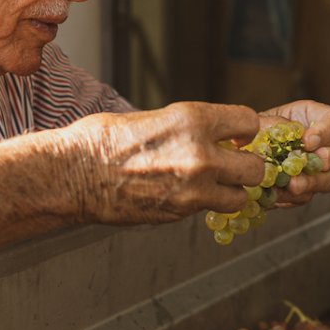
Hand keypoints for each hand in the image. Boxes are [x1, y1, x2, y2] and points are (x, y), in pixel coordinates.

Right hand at [67, 102, 264, 223]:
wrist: (74, 174)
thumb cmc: (102, 140)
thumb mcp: (151, 117)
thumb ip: (187, 127)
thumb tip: (207, 132)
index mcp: (193, 120)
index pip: (248, 122)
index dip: (243, 130)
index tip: (235, 136)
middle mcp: (201, 154)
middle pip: (256, 167)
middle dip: (244, 165)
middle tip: (229, 164)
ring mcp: (194, 189)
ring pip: (241, 196)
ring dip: (230, 190)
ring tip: (210, 184)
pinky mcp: (181, 212)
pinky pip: (211, 209)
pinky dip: (205, 204)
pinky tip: (184, 193)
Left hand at [260, 100, 329, 205]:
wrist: (244, 154)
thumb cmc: (255, 131)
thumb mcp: (259, 121)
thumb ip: (270, 124)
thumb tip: (279, 131)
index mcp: (314, 119)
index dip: (328, 131)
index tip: (308, 141)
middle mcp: (321, 144)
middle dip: (325, 160)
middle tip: (305, 163)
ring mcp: (317, 169)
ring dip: (312, 183)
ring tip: (292, 184)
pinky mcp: (306, 189)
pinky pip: (308, 196)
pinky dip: (293, 197)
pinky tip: (278, 194)